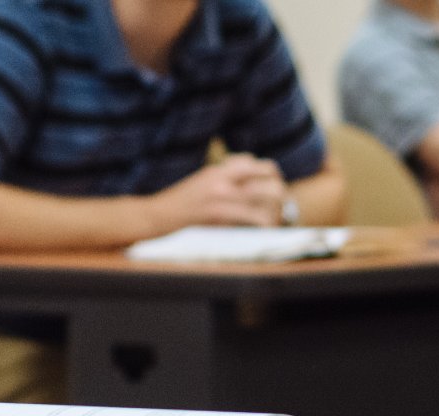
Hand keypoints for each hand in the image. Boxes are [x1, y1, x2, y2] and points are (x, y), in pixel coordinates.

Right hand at [148, 156, 284, 230]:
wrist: (156, 215)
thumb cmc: (179, 203)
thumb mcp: (202, 181)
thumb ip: (224, 177)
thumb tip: (249, 178)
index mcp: (218, 170)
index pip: (254, 163)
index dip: (270, 173)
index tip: (273, 185)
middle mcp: (222, 178)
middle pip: (267, 176)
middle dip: (280, 191)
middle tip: (281, 205)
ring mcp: (221, 195)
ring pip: (266, 196)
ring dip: (276, 209)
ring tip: (275, 220)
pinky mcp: (219, 214)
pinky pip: (253, 216)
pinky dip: (264, 223)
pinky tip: (264, 229)